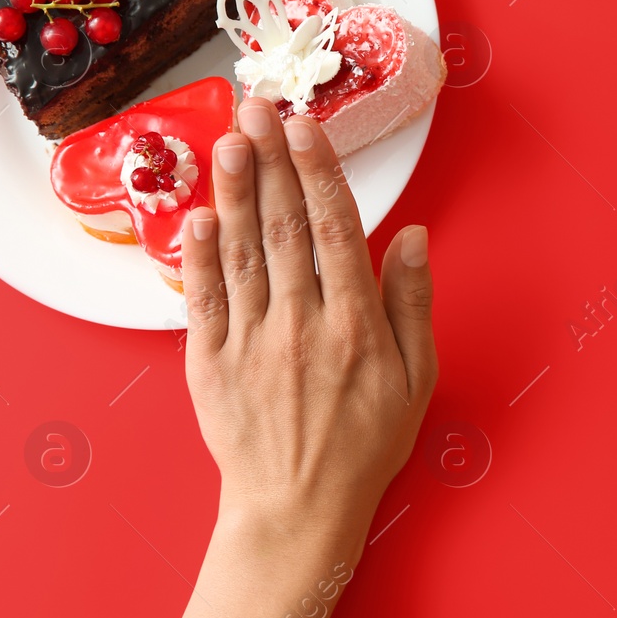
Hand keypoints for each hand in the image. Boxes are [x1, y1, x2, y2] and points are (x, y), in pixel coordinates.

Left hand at [180, 98, 436, 557]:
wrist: (298, 511)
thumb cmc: (365, 445)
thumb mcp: (416, 378)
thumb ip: (411, 303)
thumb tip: (410, 236)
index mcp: (354, 325)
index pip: (333, 230)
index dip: (317, 172)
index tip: (304, 127)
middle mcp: (300, 324)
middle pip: (282, 226)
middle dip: (271, 160)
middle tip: (257, 106)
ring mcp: (249, 342)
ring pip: (241, 251)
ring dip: (234, 190)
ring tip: (229, 139)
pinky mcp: (209, 362)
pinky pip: (203, 297)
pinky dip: (199, 253)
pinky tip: (200, 213)